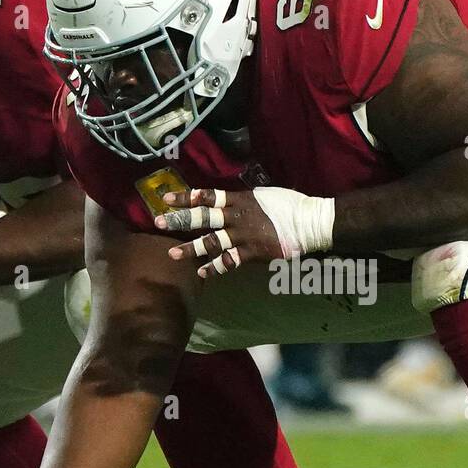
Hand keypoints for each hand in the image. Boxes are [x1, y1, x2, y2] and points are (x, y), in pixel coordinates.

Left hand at [155, 187, 334, 276]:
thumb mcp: (263, 195)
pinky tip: (201, 272)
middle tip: (158, 222)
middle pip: (202, 218)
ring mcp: (242, 236)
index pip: (207, 196)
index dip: (186, 197)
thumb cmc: (289, 205)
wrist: (308, 223)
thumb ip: (243, 200)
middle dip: (179, 220)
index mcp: (239, 200)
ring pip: (211, 242)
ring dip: (190, 249)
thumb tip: (229, 201)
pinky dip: (214, 268)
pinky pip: (228, 262)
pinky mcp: (251, 253)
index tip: (167, 198)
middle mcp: (236, 217)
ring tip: (172, 253)